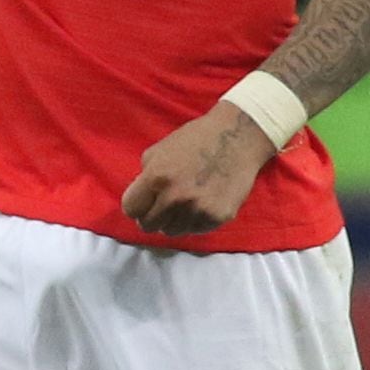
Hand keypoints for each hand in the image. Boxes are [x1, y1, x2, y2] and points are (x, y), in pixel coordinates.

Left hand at [120, 101, 276, 237]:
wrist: (237, 138)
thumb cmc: (196, 140)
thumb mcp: (159, 151)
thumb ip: (145, 177)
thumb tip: (140, 199)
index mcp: (156, 178)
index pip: (131, 209)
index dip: (136, 205)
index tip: (144, 202)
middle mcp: (175, 198)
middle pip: (148, 225)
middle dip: (152, 216)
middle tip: (162, 206)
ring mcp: (197, 210)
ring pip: (171, 231)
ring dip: (173, 220)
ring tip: (184, 202)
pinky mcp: (217, 217)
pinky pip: (195, 230)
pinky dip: (194, 221)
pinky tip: (200, 203)